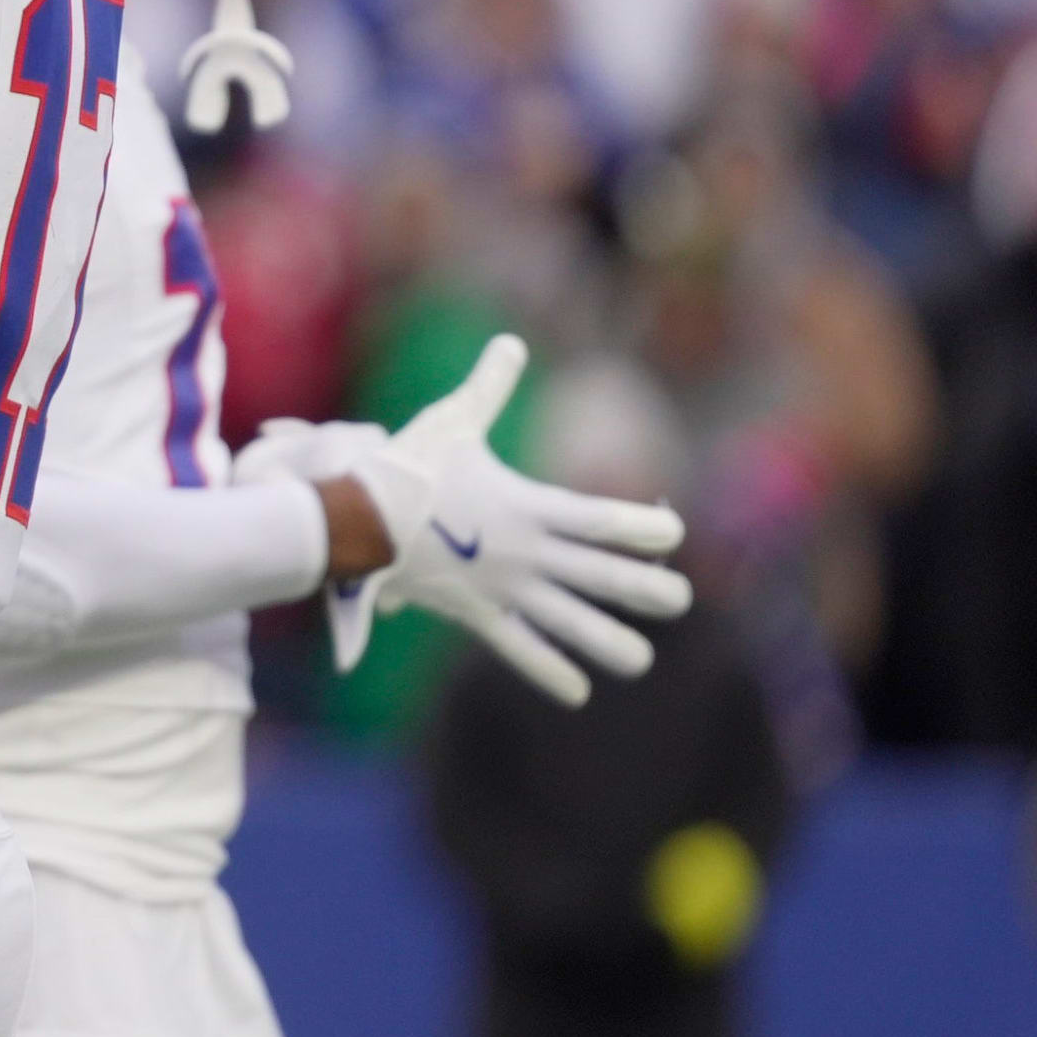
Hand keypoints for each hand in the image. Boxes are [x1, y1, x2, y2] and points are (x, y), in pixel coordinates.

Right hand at [330, 335, 693, 704]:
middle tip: (682, 602)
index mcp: (528, 505)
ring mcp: (503, 587)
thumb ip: (489, 387)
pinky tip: (579, 692)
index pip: (602, 518)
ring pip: (568, 623)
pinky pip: (518, 648)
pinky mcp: (475, 613)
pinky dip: (548, 671)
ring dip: (608, 644)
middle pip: (602, 576)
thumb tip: (509, 344)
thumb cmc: (406, 466)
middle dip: (648, 591)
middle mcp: (526, 552)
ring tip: (640, 660)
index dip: (644, 525)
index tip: (674, 533)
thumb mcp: (452, 421)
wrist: (354, 517)